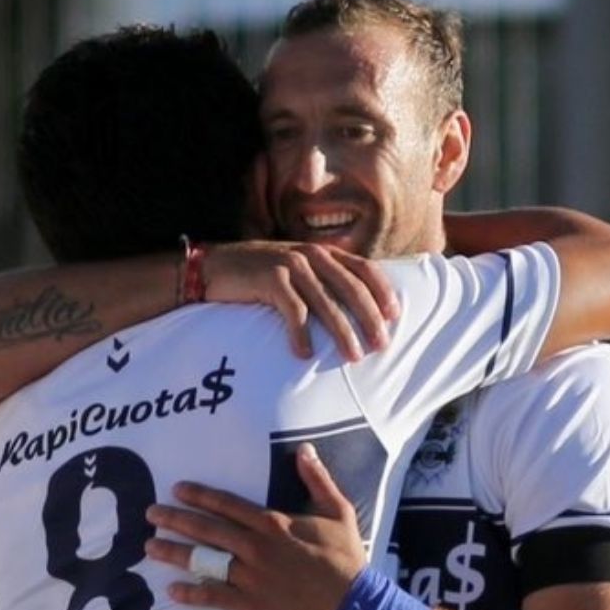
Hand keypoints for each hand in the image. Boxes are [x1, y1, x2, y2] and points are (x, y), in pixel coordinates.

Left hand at [144, 445, 368, 609]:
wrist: (353, 600)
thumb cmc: (345, 554)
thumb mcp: (338, 510)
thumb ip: (318, 479)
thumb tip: (304, 450)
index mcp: (274, 524)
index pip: (228, 505)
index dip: (200, 496)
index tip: (177, 489)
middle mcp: (256, 548)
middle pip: (207, 530)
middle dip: (175, 520)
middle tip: (150, 514)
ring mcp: (251, 577)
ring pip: (204, 561)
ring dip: (175, 553)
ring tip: (149, 547)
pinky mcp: (251, 604)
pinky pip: (214, 596)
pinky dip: (192, 594)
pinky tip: (172, 590)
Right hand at [202, 241, 398, 361]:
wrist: (213, 267)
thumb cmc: (260, 275)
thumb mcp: (297, 271)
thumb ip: (324, 281)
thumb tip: (355, 310)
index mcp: (323, 253)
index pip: (364, 268)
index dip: (382, 291)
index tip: (396, 315)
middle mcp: (311, 255)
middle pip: (351, 288)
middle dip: (369, 318)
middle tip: (382, 344)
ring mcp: (290, 265)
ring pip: (326, 302)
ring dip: (341, 332)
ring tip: (352, 356)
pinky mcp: (269, 279)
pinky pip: (292, 310)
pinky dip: (300, 334)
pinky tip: (303, 354)